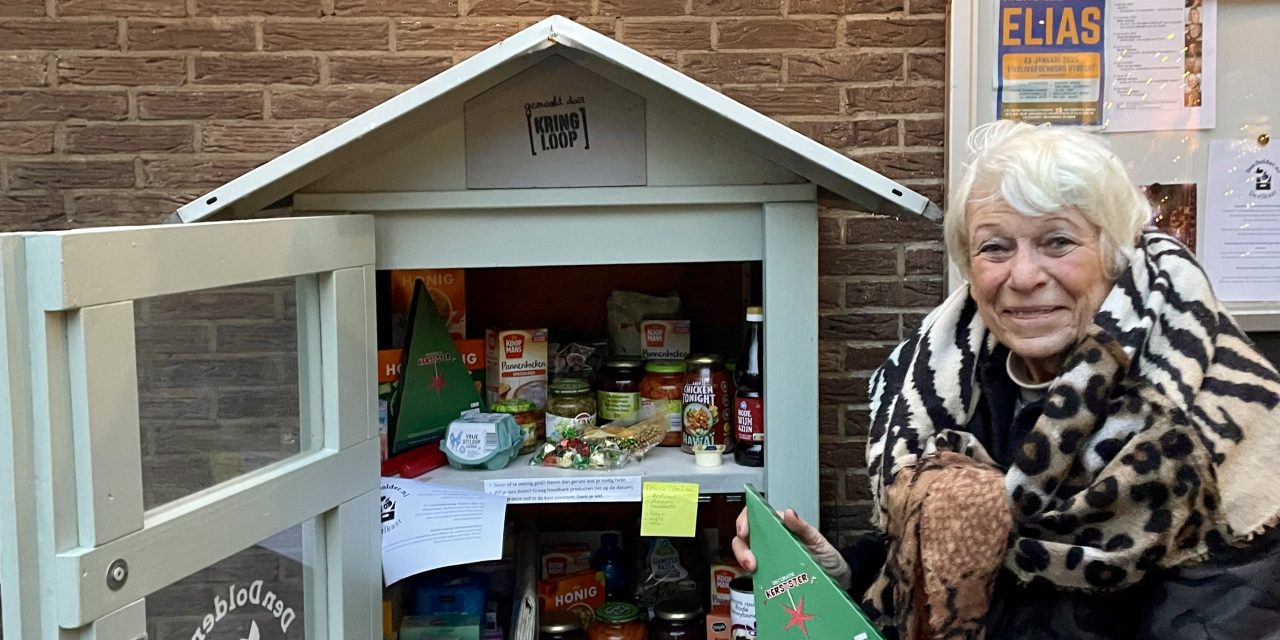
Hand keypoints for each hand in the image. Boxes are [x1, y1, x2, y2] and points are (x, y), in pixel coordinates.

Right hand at [730, 506, 852, 589]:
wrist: (837, 578)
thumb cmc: (827, 556)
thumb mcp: (817, 539)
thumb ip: (802, 527)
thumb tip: (788, 513)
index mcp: (780, 527)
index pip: (755, 517)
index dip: (744, 520)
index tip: (744, 531)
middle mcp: (771, 541)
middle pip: (745, 538)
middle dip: (741, 547)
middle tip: (750, 560)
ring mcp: (769, 558)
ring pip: (746, 554)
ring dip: (744, 560)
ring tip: (753, 569)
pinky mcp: (771, 574)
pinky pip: (756, 573)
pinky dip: (753, 575)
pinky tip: (757, 578)